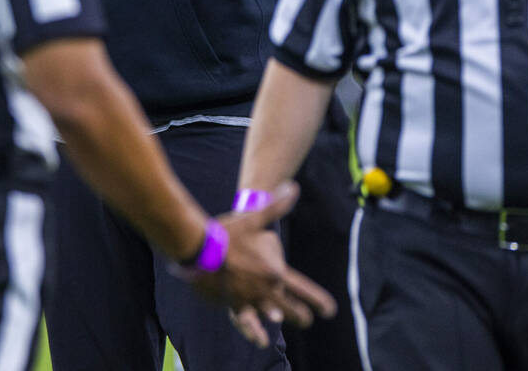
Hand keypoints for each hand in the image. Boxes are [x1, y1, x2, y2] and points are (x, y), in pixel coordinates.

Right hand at [189, 182, 336, 346]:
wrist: (198, 249)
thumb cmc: (227, 233)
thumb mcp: (254, 218)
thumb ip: (276, 206)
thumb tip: (293, 187)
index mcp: (274, 271)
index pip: (302, 289)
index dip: (317, 301)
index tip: (329, 311)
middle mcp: (265, 290)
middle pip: (289, 308)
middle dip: (300, 315)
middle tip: (308, 319)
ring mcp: (248, 299)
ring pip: (270, 315)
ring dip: (280, 319)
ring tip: (283, 323)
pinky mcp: (231, 304)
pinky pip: (246, 321)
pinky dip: (254, 330)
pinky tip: (260, 340)